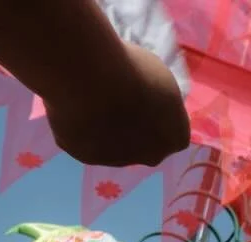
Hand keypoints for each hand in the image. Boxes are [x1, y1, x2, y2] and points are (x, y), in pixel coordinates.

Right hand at [44, 41, 189, 166]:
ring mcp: (119, 160)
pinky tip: (75, 107)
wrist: (91, 79)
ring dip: (105, 129)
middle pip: (144, 145)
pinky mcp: (86, 157)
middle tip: (117, 102)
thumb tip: (151, 100)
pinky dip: (79, 127)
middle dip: (133, 129)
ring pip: (112, 146)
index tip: (142, 98)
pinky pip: (83, 141)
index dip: (156, 115)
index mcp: (175, 138)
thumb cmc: (134, 72)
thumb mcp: (161, 79)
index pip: (171, 132)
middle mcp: (151, 157)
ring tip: (91, 100)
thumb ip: (160, 98)